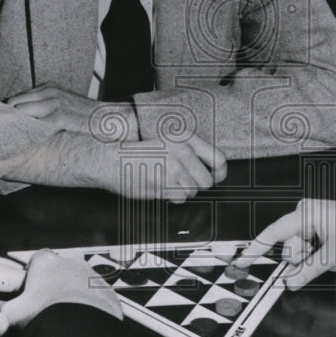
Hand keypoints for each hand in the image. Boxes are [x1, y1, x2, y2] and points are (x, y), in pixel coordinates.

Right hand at [0, 249, 121, 327]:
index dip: (30, 278)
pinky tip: (81, 322)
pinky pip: (94, 296)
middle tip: (45, 308)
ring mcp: (90, 275)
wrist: (82, 332)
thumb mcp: (11, 314)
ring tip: (64, 318)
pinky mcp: (106, 290)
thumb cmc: (45, 317)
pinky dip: (89, 306)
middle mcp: (70, 262)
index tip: (28, 293)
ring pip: (77, 283)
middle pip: (57, 271)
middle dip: (52, 286)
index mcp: (45, 261)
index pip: (34, 261)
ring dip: (71, 296)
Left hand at [7, 83, 130, 135]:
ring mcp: (53, 102)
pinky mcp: (58, 116)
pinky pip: (30, 123)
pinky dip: (25, 132)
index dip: (10, 114)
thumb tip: (24, 122)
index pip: (17, 98)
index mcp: (49, 87)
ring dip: (14, 125)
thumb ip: (46, 109)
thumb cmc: (88, 119)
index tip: (9, 128)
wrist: (112, 120)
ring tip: (14, 140)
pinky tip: (26, 142)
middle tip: (8, 136)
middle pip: (13, 102)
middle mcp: (49, 91)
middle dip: (8, 119)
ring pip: (18, 111)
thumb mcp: (65, 106)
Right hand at [90, 134, 227, 203]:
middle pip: (207, 181)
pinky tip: (161, 186)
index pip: (219, 158)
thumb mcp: (170, 142)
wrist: (114, 161)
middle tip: (183, 180)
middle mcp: (182, 152)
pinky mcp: (164, 184)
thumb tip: (215, 173)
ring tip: (167, 180)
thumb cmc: (141, 153)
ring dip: (182, 191)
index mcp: (186, 138)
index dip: (221, 172)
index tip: (216, 176)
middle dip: (197, 185)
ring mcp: (173, 169)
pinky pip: (179, 199)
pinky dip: (172, 197)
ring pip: (192, 192)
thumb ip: (192, 153)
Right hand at [234, 199, 335, 288]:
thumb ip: (308, 271)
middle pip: (289, 245)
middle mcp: (305, 211)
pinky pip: (307, 242)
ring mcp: (311, 215)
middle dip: (303, 258)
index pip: (273, 233)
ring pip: (299, 246)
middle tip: (323, 260)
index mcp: (305, 213)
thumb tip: (289, 284)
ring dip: (313, 257)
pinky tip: (332, 252)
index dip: (256, 249)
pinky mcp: (317, 221)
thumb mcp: (333, 256)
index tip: (241, 262)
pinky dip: (317, 252)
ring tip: (332, 258)